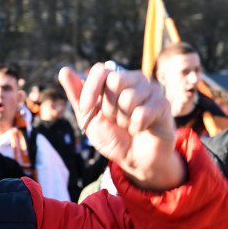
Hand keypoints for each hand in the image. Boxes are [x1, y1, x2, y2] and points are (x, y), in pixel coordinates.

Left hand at [59, 64, 183, 190]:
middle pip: (115, 80)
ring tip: (128, 125)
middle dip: (109, 107)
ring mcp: (150, 90)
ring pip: (129, 97)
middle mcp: (133, 80)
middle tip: (116, 119)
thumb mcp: (89, 118)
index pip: (100, 69)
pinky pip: (142, 112)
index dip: (90, 89)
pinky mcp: (163, 103)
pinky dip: (136, 126)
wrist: (134, 159)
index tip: (86, 109)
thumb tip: (64, 70)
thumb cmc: (113, 136)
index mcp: (114, 80)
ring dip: (124, 119)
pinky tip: (141, 129)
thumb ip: (77, 95)